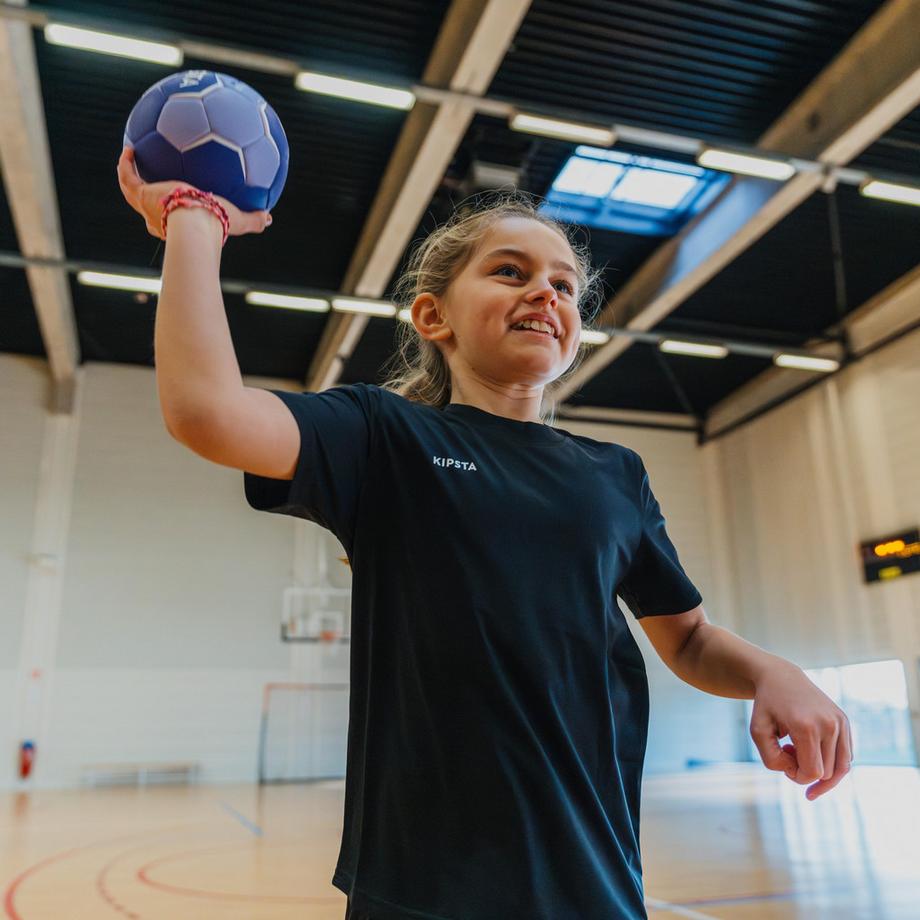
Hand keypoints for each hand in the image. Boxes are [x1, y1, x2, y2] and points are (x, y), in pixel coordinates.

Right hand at [116, 146, 270, 239]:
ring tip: (129, 159)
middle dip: (144, 198)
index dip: (170, 214)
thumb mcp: (238, 221)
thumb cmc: (215, 225)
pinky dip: (126, 163)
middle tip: (145, 185)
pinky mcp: (142, 194)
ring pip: (130, 192)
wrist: (195, 224)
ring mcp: (147, 208)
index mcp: (177, 226)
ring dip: (127, 176)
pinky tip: (129, 148)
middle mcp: (158, 220)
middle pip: (147, 210)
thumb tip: (269, 217)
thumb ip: (253, 219)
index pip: (171, 221)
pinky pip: (127, 176)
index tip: (172, 202)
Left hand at [750, 661, 852, 799]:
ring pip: (841, 768)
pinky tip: (810, 749)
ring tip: (798, 752)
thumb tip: (798, 773)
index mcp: (807, 726)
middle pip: (827, 773)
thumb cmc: (767, 705)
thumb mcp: (758, 731)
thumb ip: (771, 760)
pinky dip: (830, 761)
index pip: (813, 772)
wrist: (781, 676)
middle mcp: (829, 724)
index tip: (783, 761)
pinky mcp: (844, 721)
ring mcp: (840, 722)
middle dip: (805, 770)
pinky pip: (846, 757)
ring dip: (821, 770)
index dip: (797, 776)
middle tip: (787, 749)